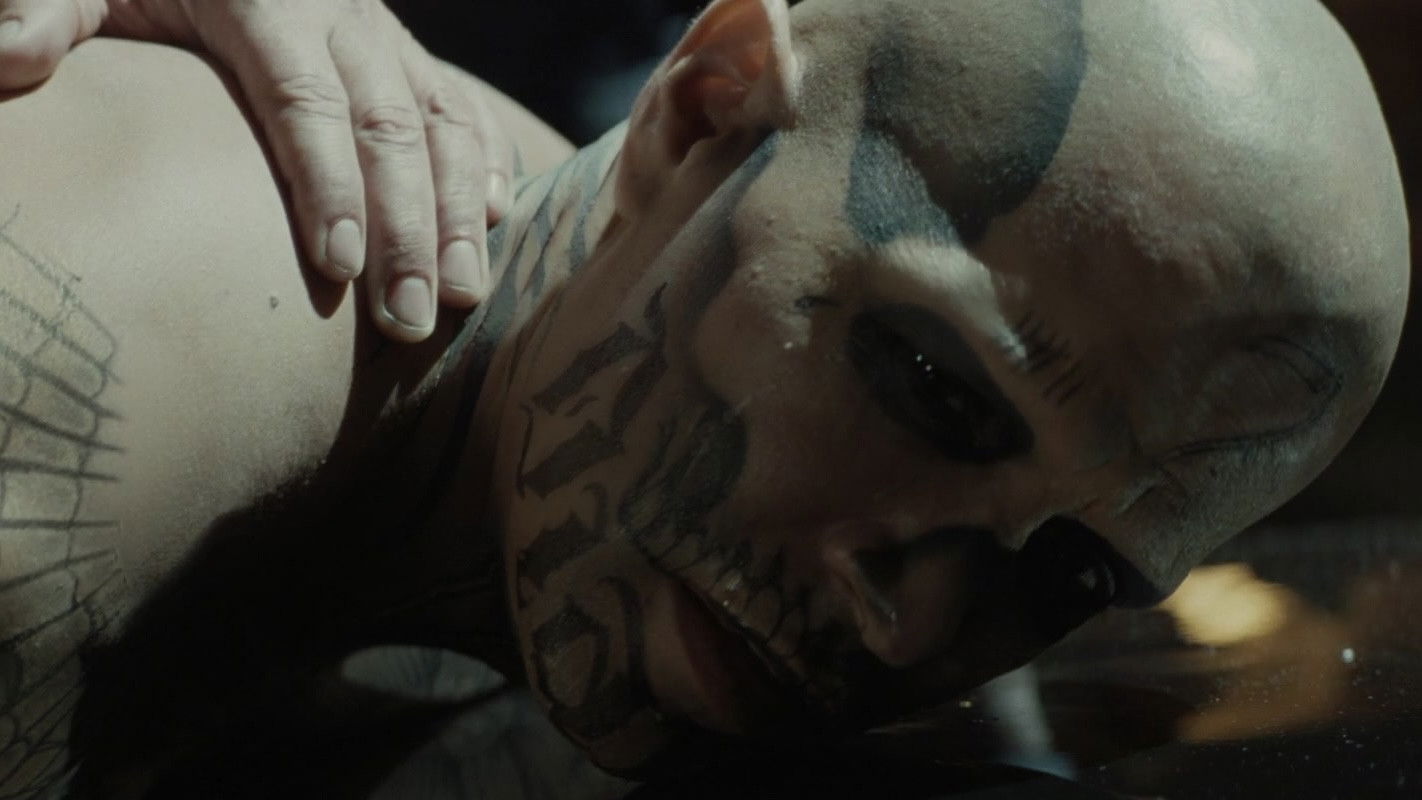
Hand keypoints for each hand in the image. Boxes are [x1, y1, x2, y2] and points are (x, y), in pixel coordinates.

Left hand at [0, 0, 513, 341]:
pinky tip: (500, 220)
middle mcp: (345, 18)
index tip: (341, 269)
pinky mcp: (410, 53)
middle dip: (410, 230)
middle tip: (413, 319)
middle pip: (391, 130)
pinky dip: (487, 162)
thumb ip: (47, 6)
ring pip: (443, 125)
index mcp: (270, 1)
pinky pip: (464, 106)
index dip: (331, 187)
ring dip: (460, 214)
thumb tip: (5, 55)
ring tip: (465, 296)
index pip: (308, 105)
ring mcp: (387, 37)